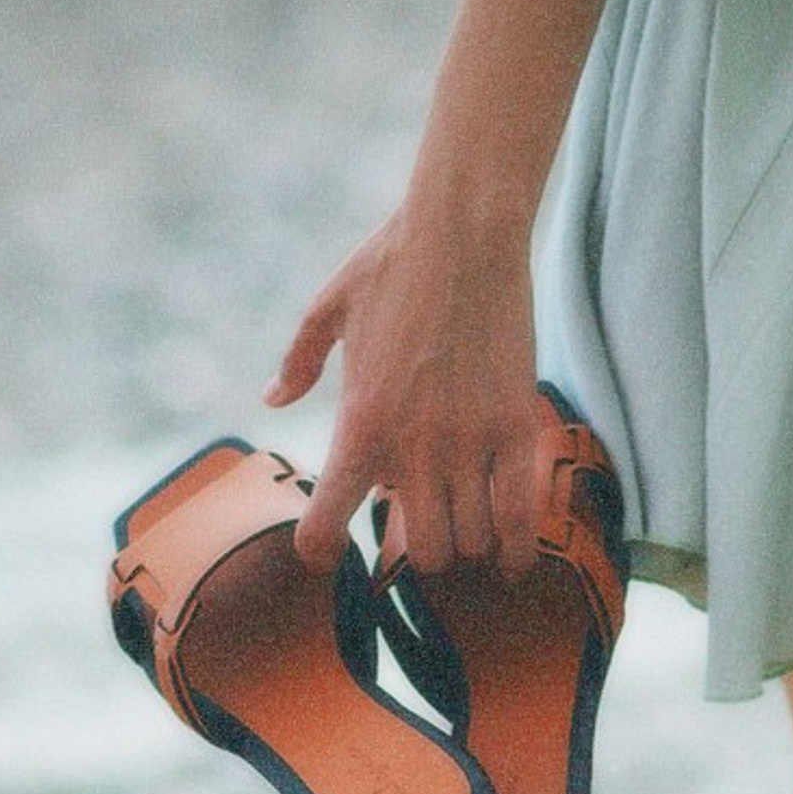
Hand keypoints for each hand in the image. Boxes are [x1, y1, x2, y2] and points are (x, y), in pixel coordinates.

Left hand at [263, 193, 546, 579]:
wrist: (464, 233)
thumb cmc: (391, 265)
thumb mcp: (328, 310)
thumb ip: (299, 362)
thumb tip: (273, 399)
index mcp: (359, 424)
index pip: (327, 523)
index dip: (321, 550)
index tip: (325, 553)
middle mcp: (413, 448)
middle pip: (423, 552)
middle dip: (420, 548)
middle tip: (423, 524)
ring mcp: (470, 443)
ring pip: (471, 541)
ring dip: (467, 541)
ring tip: (467, 522)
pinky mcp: (516, 429)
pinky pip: (519, 518)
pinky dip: (515, 550)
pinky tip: (510, 561)